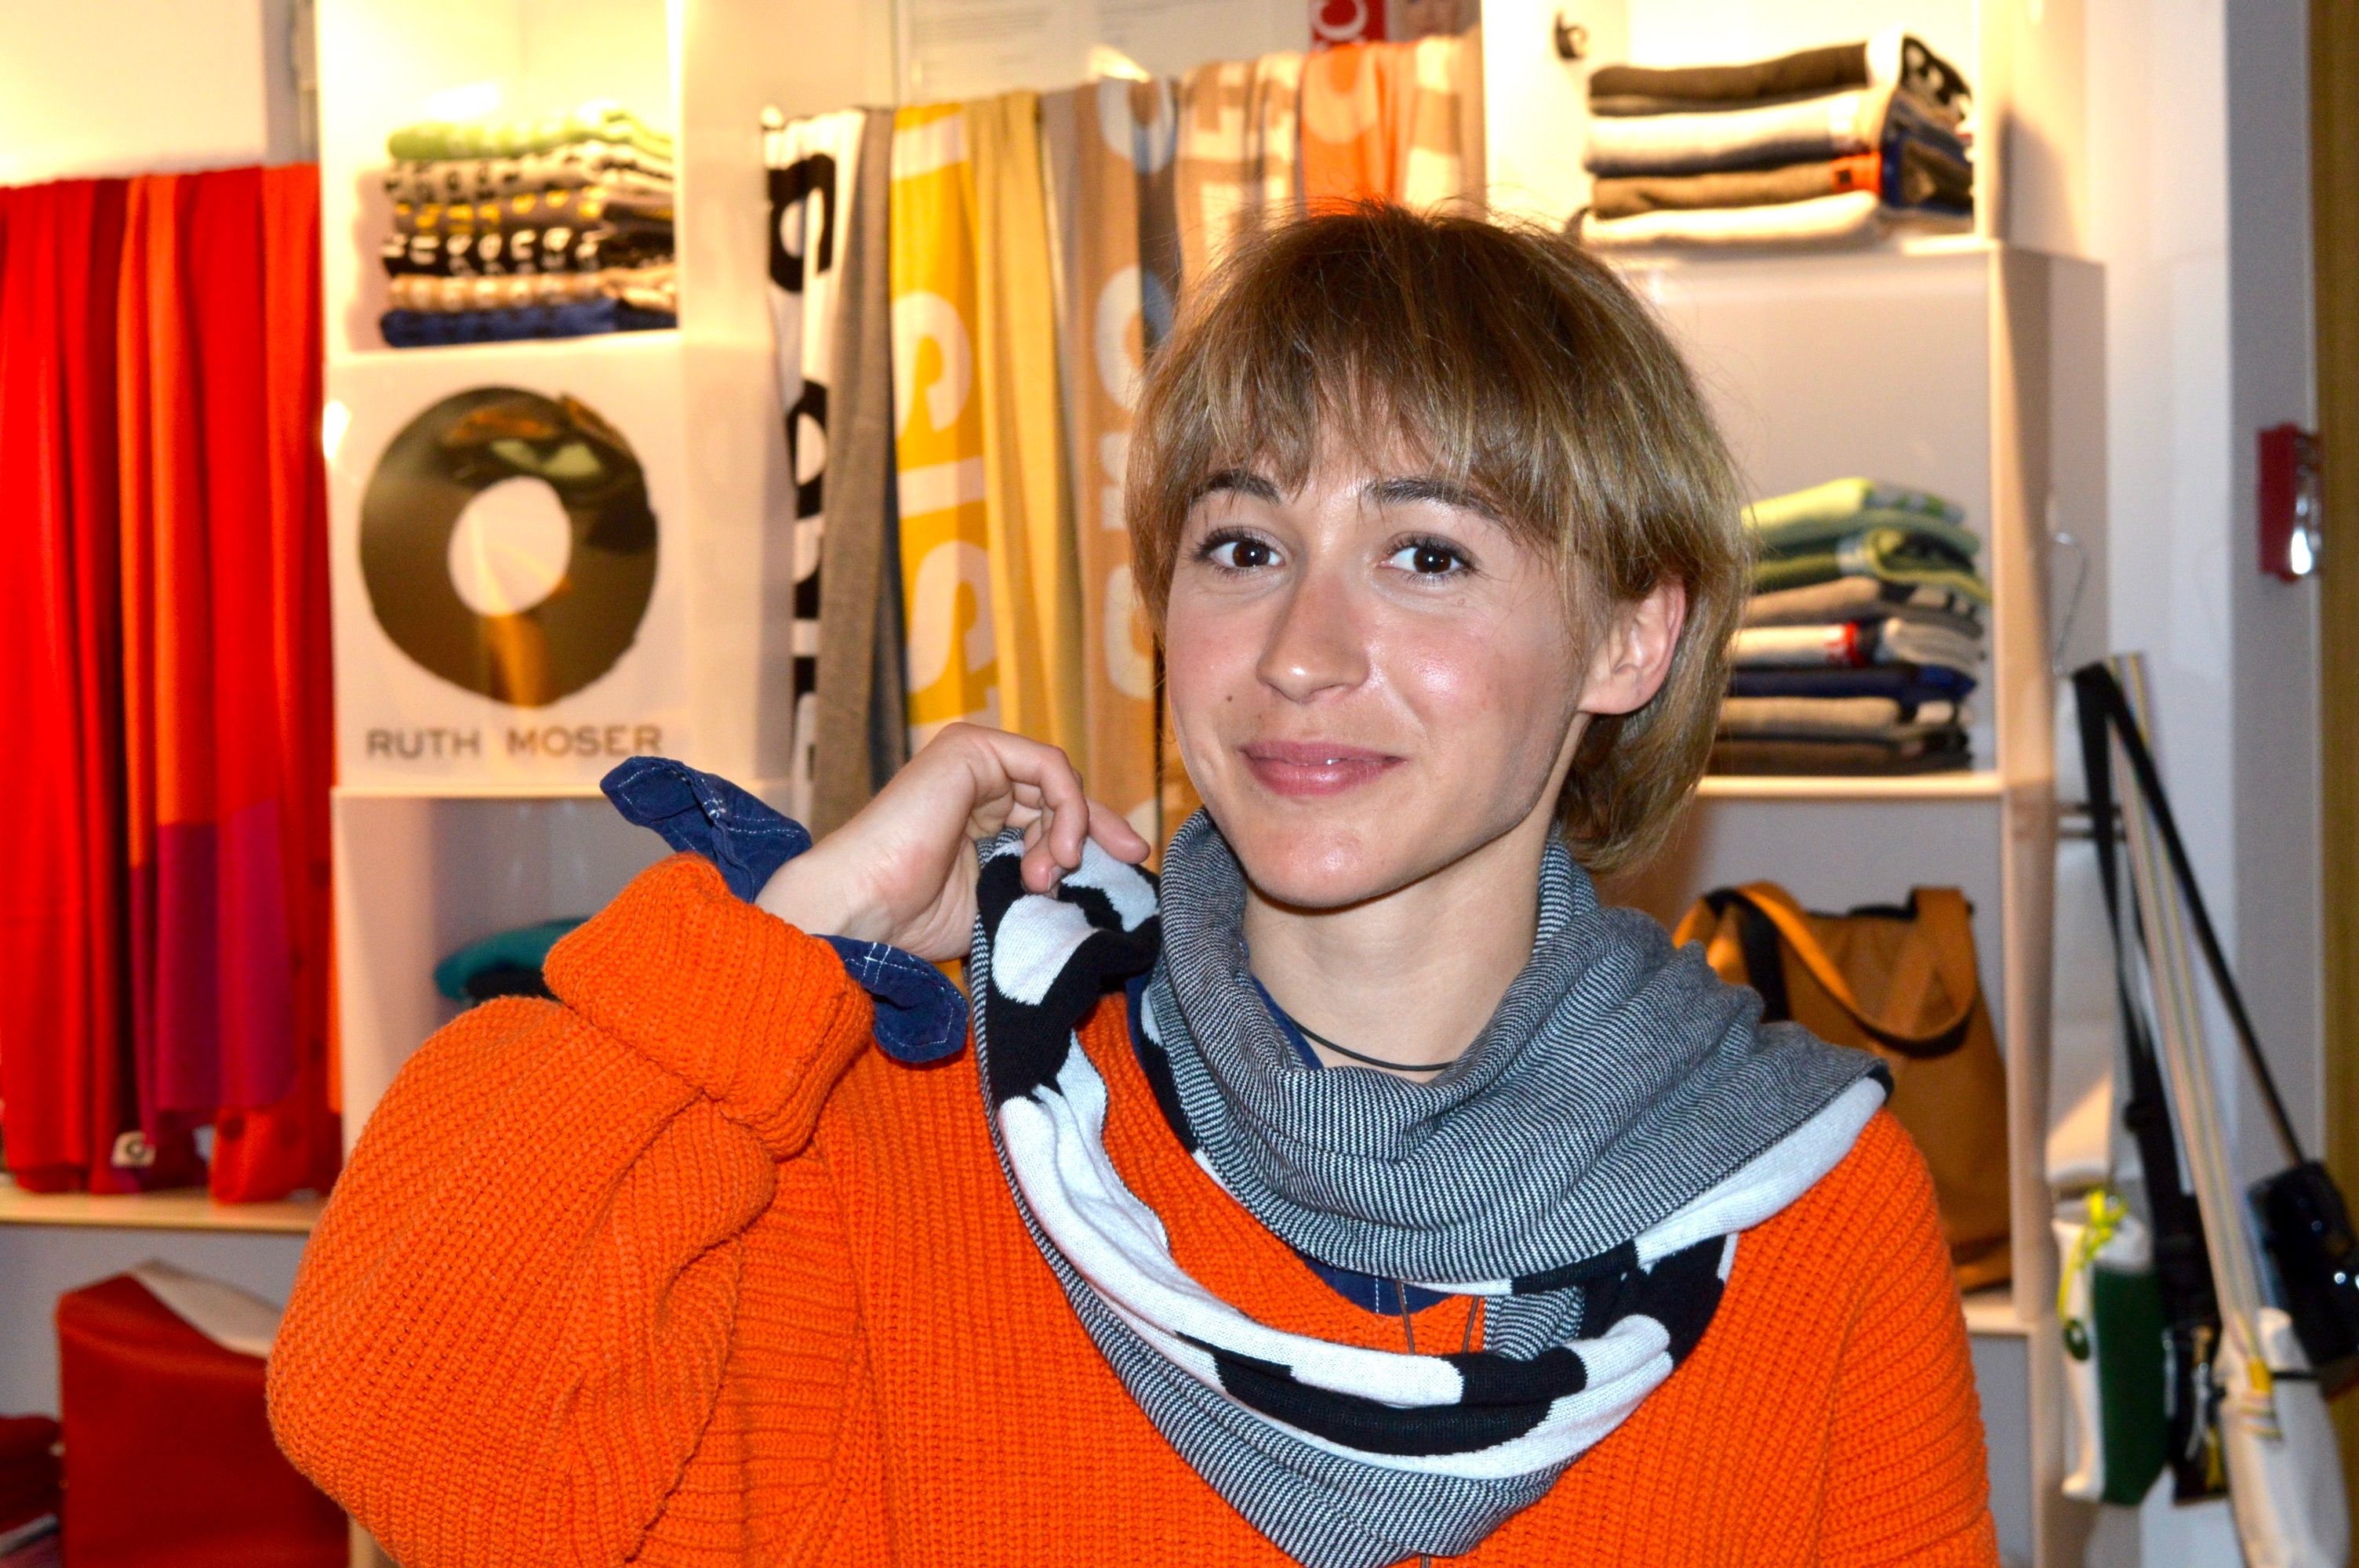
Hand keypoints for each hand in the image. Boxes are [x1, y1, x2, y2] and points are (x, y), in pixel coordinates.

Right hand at [755, 724, 1151, 961]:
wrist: (866, 912)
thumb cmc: (917, 919)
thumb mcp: (1003, 896)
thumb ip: (1043, 876)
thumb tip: (1103, 876)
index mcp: (977, 813)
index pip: (1051, 813)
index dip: (1094, 835)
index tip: (1129, 864)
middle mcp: (976, 781)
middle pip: (1060, 792)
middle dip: (1098, 828)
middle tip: (1128, 858)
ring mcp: (971, 760)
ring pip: (1058, 780)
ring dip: (1071, 831)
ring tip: (1050, 878)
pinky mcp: (970, 749)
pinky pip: (1048, 766)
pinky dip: (1068, 807)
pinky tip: (1063, 851)